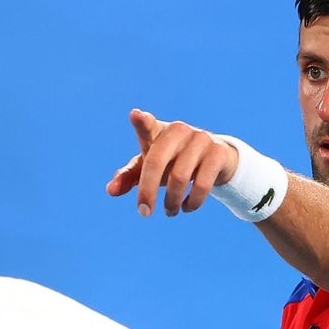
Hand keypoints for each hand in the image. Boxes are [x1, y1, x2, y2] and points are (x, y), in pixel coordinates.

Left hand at [106, 109, 238, 216]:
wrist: (215, 158)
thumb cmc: (172, 161)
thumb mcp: (149, 166)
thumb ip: (129, 177)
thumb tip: (110, 191)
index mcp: (158, 130)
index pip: (147, 125)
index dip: (141, 121)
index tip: (135, 115)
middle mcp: (179, 130)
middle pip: (157, 162)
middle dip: (147, 191)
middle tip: (144, 213)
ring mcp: (201, 139)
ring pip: (179, 178)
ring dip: (171, 202)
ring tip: (169, 212)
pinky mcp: (218, 153)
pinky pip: (202, 184)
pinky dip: (192, 202)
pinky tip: (186, 207)